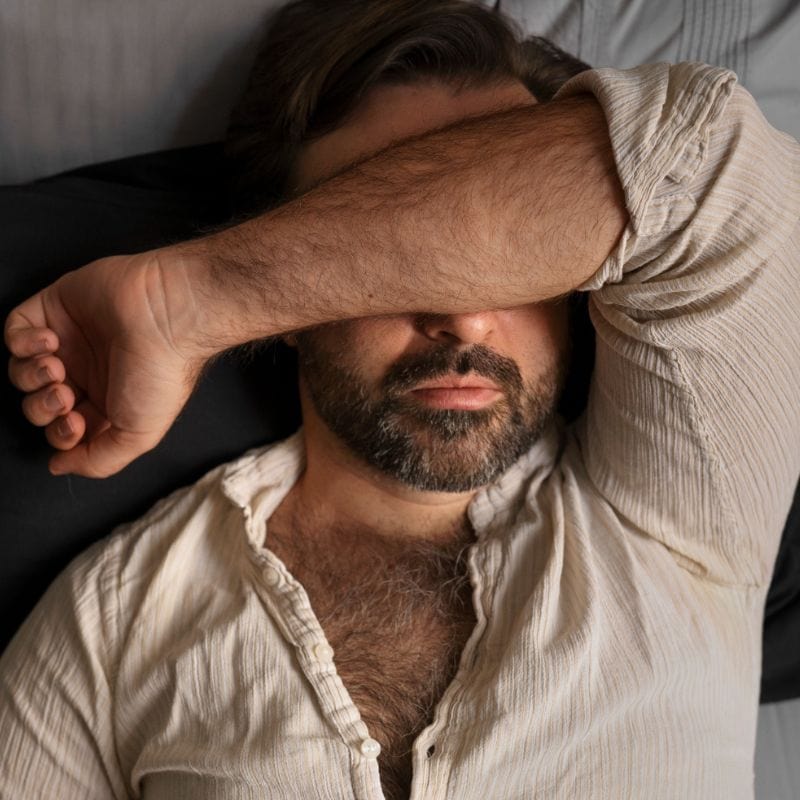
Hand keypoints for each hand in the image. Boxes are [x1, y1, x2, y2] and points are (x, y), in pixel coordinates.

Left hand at [5, 250, 208, 476]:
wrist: (165, 316)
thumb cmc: (160, 373)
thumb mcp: (138, 436)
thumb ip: (99, 461)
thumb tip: (60, 466)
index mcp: (108, 404)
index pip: (64, 430)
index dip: (60, 433)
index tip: (75, 422)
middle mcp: (87, 374)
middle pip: (38, 404)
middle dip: (42, 406)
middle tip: (65, 394)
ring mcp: (69, 342)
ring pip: (21, 372)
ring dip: (30, 376)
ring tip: (56, 365)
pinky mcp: (54, 309)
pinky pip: (14, 333)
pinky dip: (21, 342)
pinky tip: (50, 340)